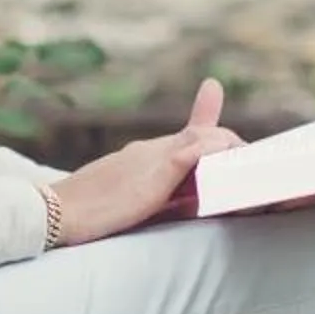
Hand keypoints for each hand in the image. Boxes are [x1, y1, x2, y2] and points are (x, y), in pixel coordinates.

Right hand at [55, 78, 241, 244]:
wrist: (55, 213)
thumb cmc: (84, 216)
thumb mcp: (124, 206)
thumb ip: (153, 201)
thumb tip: (185, 204)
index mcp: (142, 157)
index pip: (185, 135)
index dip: (208, 121)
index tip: (217, 97)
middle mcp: (150, 149)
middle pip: (203, 137)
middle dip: (232, 147)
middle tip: (259, 160)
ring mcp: (153, 155)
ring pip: (206, 139)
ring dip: (235, 150)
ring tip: (259, 165)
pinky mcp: (157, 169)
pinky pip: (199, 150)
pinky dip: (222, 151)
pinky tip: (240, 160)